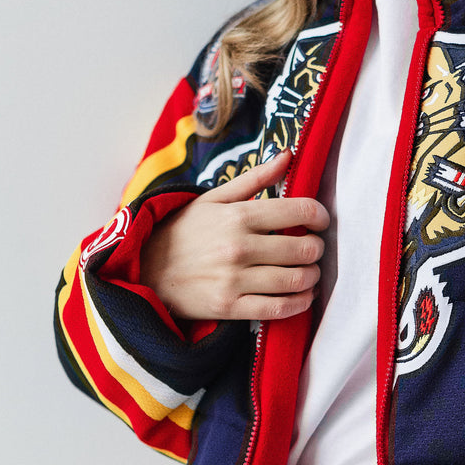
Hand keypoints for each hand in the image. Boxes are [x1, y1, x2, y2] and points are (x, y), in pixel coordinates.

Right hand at [138, 149, 328, 321]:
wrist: (144, 269)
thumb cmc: (184, 231)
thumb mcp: (214, 198)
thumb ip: (255, 179)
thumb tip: (288, 156)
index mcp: (238, 216)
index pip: (299, 211)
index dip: (319, 216)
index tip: (320, 220)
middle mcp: (239, 247)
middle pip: (304, 249)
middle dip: (317, 249)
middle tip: (314, 249)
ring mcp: (234, 279)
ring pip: (295, 280)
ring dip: (312, 277)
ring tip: (309, 272)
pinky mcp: (230, 307)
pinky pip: (278, 308)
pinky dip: (299, 303)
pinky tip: (302, 295)